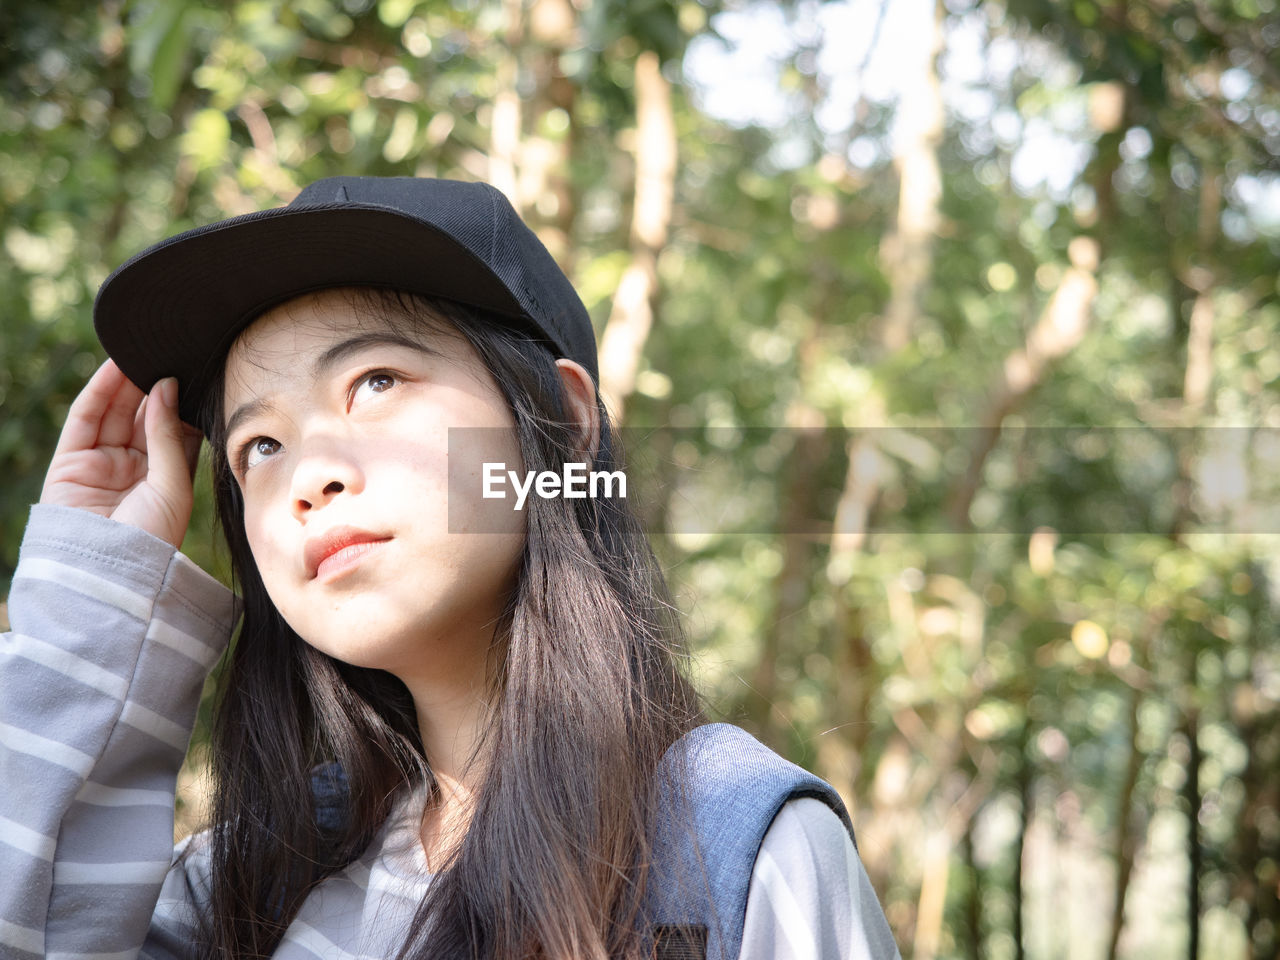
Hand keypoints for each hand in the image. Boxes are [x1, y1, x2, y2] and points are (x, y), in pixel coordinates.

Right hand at [40, 359, 202, 548]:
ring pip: (117, 412)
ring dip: (129, 381)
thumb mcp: (172, 485)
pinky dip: (100, 390)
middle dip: (156, 385)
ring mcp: (103, 464)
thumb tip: (168, 387)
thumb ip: (169, 435)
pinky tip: (117, 366)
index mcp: (167, 478)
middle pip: (146, 416)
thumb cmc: (150, 538)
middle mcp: (136, 469)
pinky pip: (85, 418)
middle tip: (170, 352)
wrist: (107, 573)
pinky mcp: (72, 461)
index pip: (176, 429)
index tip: (196, 369)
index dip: (183, 400)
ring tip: (145, 351)